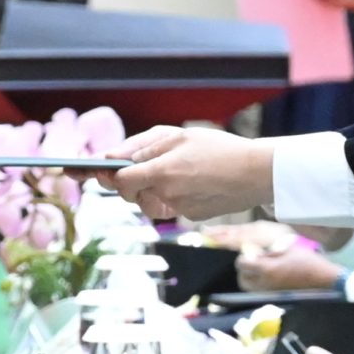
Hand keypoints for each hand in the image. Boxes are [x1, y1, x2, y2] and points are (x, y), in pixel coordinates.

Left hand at [108, 125, 274, 222]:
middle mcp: (167, 195)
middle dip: (131, 181)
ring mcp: (179, 210)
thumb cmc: (218, 148)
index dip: (108, 176)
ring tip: (175, 170)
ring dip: (152, 189)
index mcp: (162, 172)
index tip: (96, 172)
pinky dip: (174, 195)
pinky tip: (193, 181)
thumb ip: (142, 146)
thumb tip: (111, 157)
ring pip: (150, 202)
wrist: (256, 172)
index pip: (121, 181)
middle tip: (141, 166)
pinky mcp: (192, 217)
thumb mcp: (178, 136)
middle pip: (132, 194)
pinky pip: (171, 207)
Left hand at [238, 243, 344, 292]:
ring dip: (250, 279)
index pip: (242, 264)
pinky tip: (269, 277)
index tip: (249, 253)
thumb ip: (269, 251)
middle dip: (244, 270)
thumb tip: (256, 254)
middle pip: (243, 280)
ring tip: (260, 270)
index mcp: (266, 269)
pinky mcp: (276, 297)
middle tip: (252, 262)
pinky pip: (260, 292)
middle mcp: (264, 284)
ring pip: (250, 288)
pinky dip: (259, 285)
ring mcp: (270, 292)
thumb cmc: (307, 261)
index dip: (243, 257)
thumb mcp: (288, 249)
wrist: (323, 280)